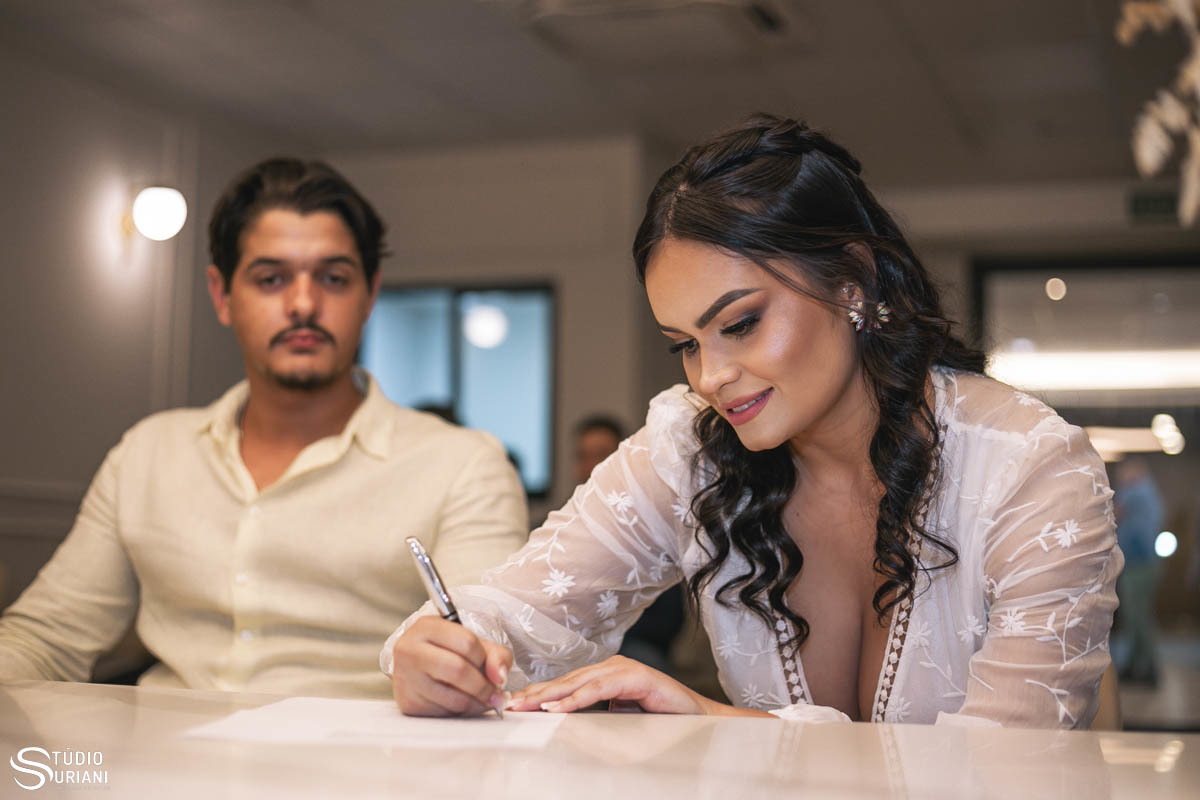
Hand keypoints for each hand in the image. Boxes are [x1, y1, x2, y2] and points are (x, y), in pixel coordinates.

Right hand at [390, 616, 511, 716]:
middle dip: (484, 687)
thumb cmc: (447, 651)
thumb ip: (496, 655)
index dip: (486, 659)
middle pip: (459, 671)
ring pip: (454, 699)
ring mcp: (406, 678)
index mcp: (427, 626)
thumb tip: (499, 677)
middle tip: (495, 693)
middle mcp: (410, 650)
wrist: (415, 666)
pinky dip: (461, 713)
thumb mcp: (474, 643)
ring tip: (479, 697)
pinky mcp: (408, 703)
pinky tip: (461, 702)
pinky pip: (445, 714)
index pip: (467, 643)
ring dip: (476, 703)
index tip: (492, 668)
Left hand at [507, 655, 717, 714]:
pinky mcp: (635, 677)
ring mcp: (623, 669)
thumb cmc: (660, 721)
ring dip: (549, 695)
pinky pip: (599, 689)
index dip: (539, 694)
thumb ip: (596, 717)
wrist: (699, 718)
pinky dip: (576, 698)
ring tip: (526, 705)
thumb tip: (562, 724)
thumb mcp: (620, 720)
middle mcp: (611, 667)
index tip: (514, 704)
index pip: (565, 685)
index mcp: (604, 675)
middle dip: (535, 693)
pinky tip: (557, 707)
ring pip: (578, 683)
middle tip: (509, 703)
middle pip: (566, 681)